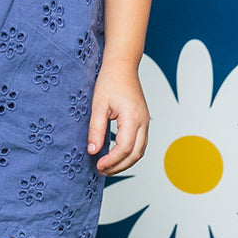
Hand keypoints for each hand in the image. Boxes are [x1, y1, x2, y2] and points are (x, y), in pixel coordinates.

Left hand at [87, 59, 148, 175]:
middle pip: (135, 154)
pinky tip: (116, 155)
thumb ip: (96, 129)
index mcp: (133, 118)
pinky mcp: (143, 121)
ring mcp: (146, 122)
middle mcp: (143, 122)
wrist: (122, 66)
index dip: (111, 161)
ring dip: (125, 162)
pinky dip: (129, 153)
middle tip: (102, 170)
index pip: (124, 148)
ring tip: (108, 166)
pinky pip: (140, 143)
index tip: (98, 165)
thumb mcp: (98, 105)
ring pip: (140, 151)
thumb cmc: (110, 81)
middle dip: (119, 166)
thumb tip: (92, 150)